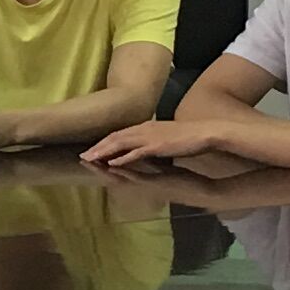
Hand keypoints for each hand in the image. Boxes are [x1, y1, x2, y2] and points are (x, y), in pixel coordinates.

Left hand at [79, 118, 196, 171]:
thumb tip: (141, 147)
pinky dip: (123, 157)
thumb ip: (150, 140)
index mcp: (145, 126)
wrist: (206, 132)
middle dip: (97, 147)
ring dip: (104, 152)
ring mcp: (150, 137)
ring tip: (90, 159)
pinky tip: (112, 163)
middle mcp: (144, 129)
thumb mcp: (164, 136)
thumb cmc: (188, 136)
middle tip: (83, 156)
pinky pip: (136, 152)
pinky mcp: (158, 146)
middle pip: (115, 137)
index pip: (119, 133)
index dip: (103, 142)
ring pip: (121, 143)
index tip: (91, 149)